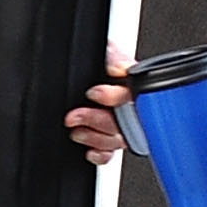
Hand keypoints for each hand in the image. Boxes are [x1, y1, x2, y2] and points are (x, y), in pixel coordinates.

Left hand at [67, 40, 129, 164]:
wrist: (73, 75)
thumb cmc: (98, 63)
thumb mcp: (105, 52)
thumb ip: (114, 57)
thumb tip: (118, 68)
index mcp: (133, 85)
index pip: (134, 95)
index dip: (114, 97)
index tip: (93, 93)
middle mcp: (129, 108)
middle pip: (125, 122)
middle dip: (97, 120)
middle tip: (74, 116)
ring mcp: (120, 126)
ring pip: (117, 140)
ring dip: (95, 137)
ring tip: (75, 130)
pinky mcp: (107, 142)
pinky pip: (110, 154)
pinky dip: (100, 154)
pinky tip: (89, 150)